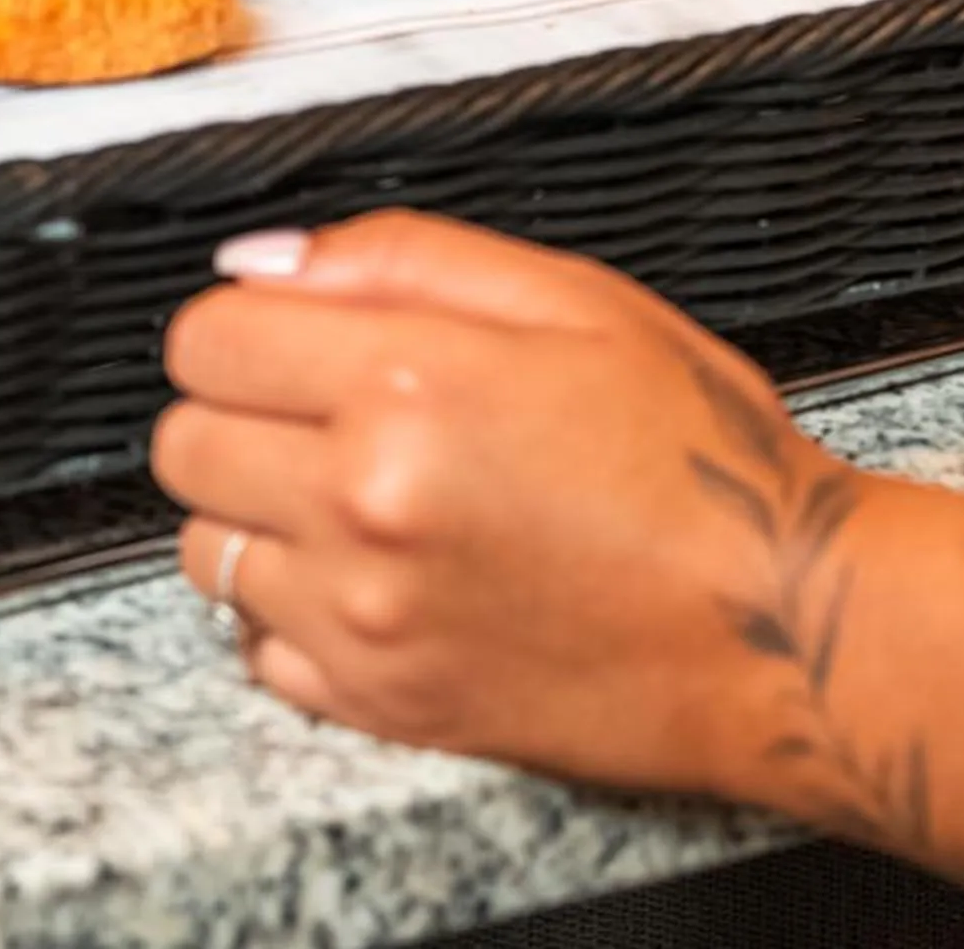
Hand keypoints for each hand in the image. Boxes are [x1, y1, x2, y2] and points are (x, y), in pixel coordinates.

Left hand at [154, 212, 862, 800]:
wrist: (778, 627)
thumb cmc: (697, 458)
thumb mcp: (573, 297)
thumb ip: (402, 257)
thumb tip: (268, 260)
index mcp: (408, 386)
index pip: (208, 338)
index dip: (246, 320)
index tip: (289, 329)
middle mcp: (365, 507)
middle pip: (185, 444)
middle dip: (240, 408)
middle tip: (324, 405)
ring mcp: (364, 619)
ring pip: (206, 550)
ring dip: (257, 511)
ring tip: (355, 490)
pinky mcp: (381, 706)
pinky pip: (257, 650)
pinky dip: (293, 609)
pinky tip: (374, 572)